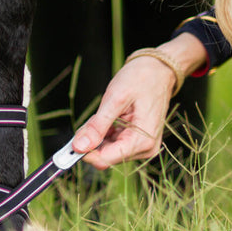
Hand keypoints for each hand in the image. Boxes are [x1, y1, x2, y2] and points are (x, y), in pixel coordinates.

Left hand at [72, 35, 207, 168]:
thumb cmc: (141, 79)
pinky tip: (109, 117)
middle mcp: (145, 149)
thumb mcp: (115, 99)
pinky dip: (104, 132)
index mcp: (142, 141)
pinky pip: (112, 144)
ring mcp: (142, 146)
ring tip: (105, 114)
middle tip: (94, 117)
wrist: (159, 70)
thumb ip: (97, 126)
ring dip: (98, 135)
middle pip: (104, 156)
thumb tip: (78, 147)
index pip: (105, 160)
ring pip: (105, 150)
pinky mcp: (136, 142)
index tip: (72, 141)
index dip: (85, 153)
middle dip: (92, 140)